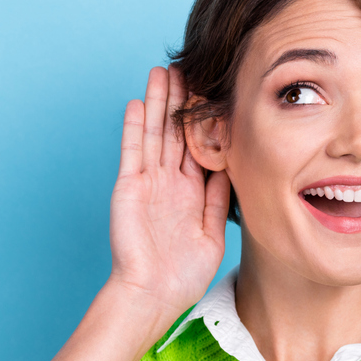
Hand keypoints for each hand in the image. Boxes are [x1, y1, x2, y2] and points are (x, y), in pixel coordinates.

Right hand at [107, 65, 230, 318]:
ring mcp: (147, 182)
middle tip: (189, 66)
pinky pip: (132, 152)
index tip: (216, 91)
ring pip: (154, 133)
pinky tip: (135, 103)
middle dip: (181, 99)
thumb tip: (231, 167)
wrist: (152, 294)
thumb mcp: (212, 234)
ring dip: (157, 103)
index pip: (200, 146)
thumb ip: (218, 200)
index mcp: (191, 192)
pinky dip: (133, 128)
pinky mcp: (128, 188)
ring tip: (163, 71)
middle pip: (176, 131)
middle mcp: (169, 182)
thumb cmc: (182, 274)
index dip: (206, 119)